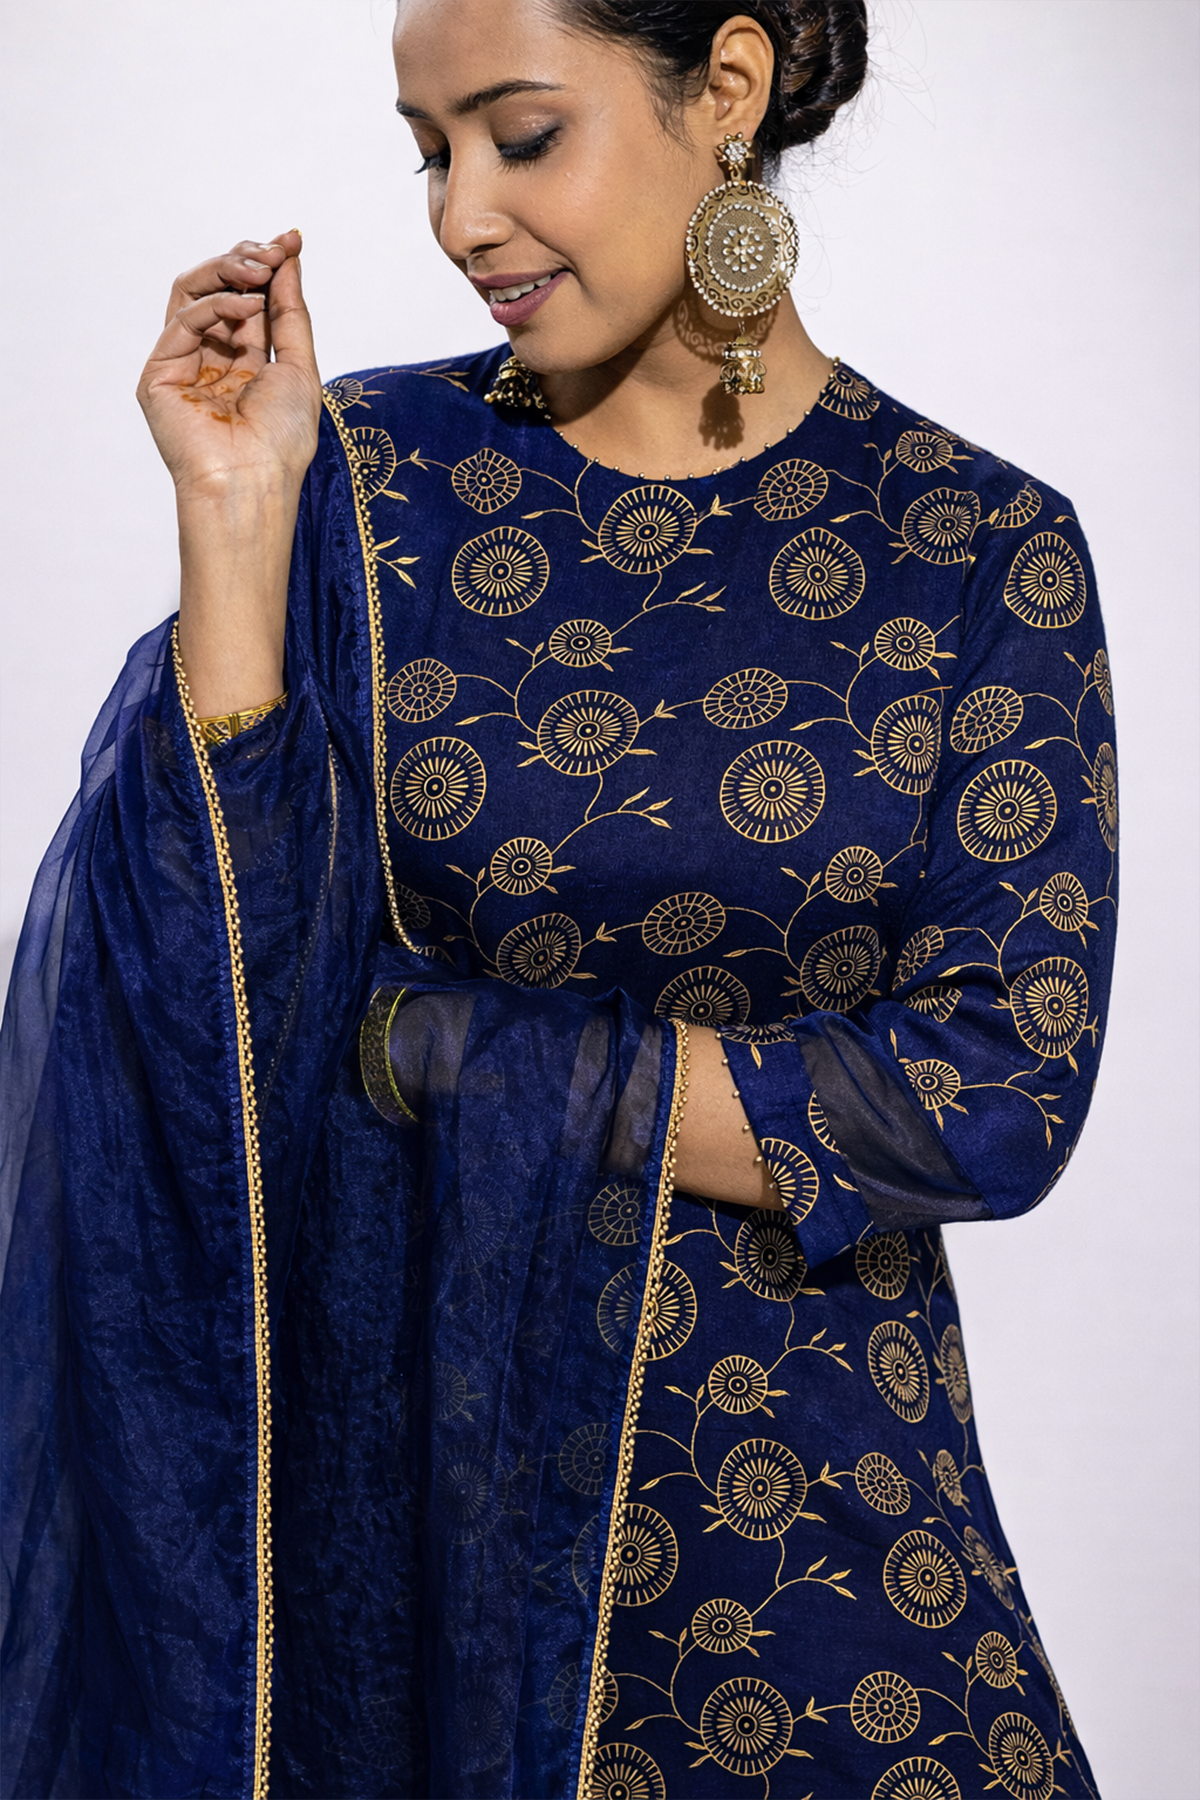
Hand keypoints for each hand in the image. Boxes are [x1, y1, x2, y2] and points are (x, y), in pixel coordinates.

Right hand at [137, 231, 319, 503]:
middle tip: (274, 250)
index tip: (291, 240)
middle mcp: (210, 359)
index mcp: (244, 362)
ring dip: (228, 270)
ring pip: (192, 292)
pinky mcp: (159, 374)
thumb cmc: (281, 440)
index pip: (249, 299)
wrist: (253, 481)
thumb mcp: (298, 365)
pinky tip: (247, 306)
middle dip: (247, 261)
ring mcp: (181, 364)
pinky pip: (183, 318)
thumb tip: (289, 256)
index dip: (268, 266)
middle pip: (217, 288)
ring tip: (260, 268)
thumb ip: (289, 311)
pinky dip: (216, 304)